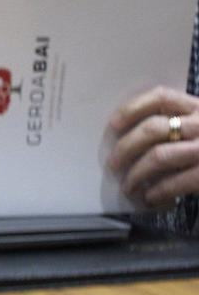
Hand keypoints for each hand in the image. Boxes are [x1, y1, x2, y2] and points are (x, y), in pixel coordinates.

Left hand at [106, 85, 198, 207]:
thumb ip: (181, 119)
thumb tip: (129, 132)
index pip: (161, 97)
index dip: (132, 108)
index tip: (113, 125)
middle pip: (152, 129)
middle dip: (125, 148)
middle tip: (113, 164)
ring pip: (159, 157)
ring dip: (136, 174)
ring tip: (128, 186)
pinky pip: (176, 182)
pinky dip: (158, 191)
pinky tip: (150, 197)